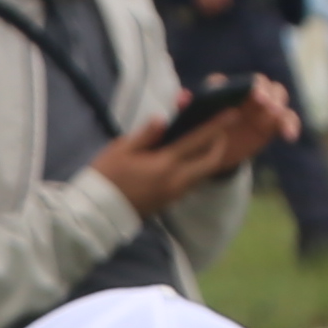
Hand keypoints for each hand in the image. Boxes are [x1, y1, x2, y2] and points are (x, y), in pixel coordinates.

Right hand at [95, 78, 282, 210]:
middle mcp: (175, 181)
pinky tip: (185, 159)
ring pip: (202, 173)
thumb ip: (147, 134)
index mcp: (164, 165)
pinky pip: (190, 182)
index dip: (216, 125)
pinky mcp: (168, 202)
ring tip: (203, 142)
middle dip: (219, 144)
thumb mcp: (121, 150)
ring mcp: (173, 194)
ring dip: (207, 157)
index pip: (197, 140)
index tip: (232, 113)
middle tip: (218, 131)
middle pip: (210, 162)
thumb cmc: (104, 178)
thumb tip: (164, 119)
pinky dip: (194, 168)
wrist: (95, 215)